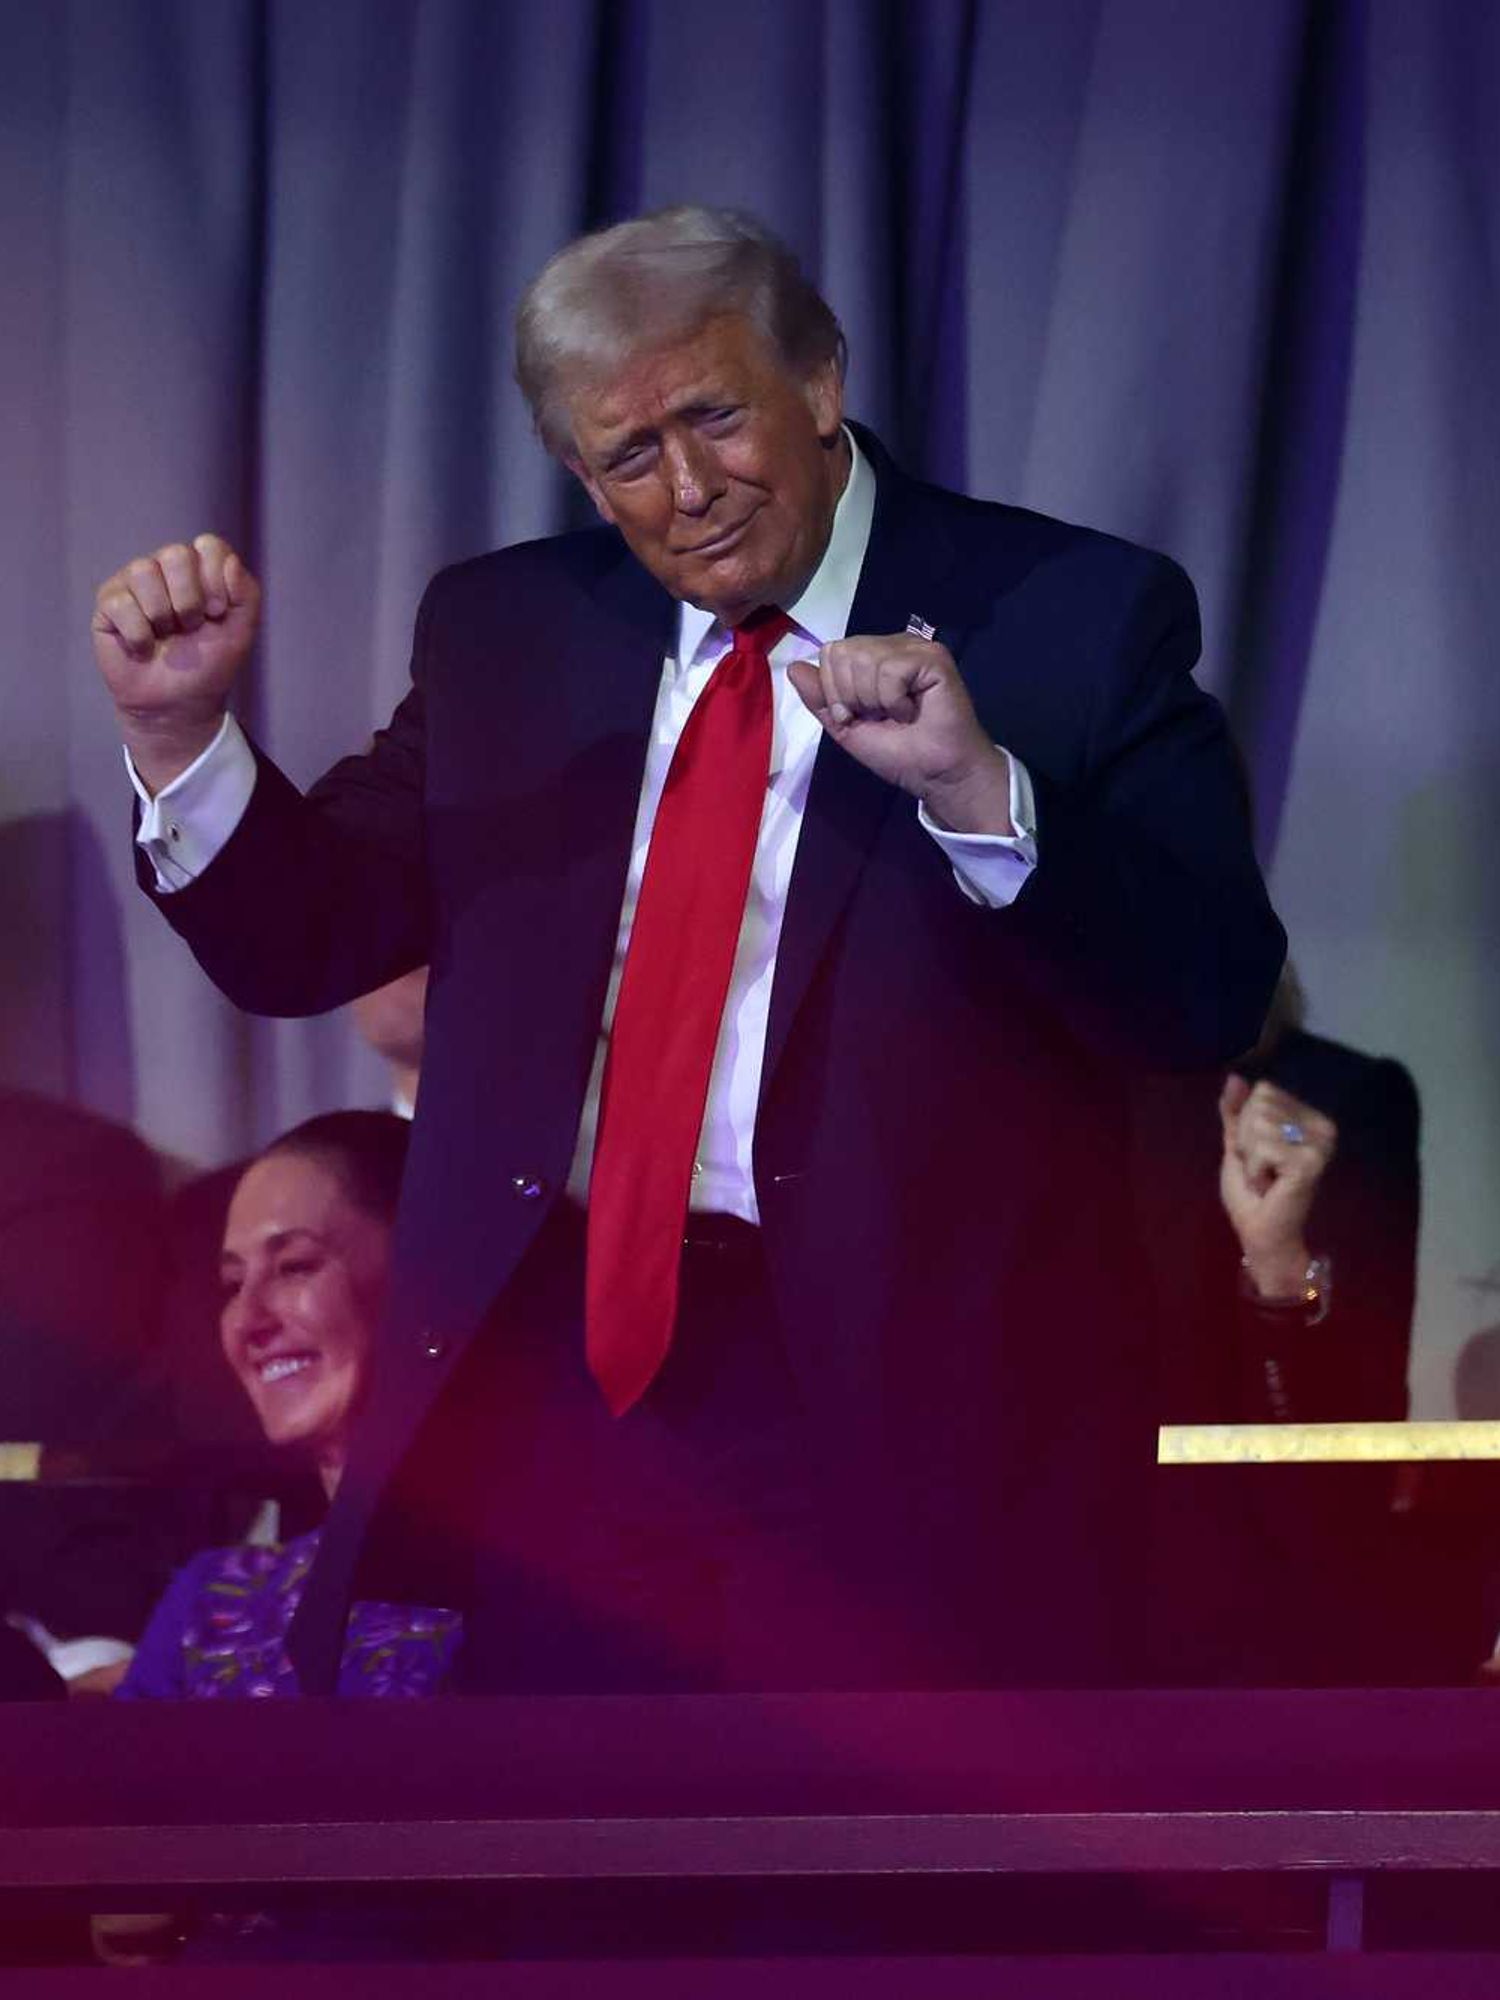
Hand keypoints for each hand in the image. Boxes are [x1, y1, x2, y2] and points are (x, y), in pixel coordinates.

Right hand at [92, 535, 260, 791]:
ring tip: (165, 638)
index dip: (215, 581)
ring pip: (143, 572)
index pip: (208, 546)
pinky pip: (120, 603)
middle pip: (175, 554)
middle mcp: (165, 568)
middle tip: (190, 627)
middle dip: (189, 600)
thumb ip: (246, 594)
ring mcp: (133, 583)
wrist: (178, 704)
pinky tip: (143, 648)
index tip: (217, 614)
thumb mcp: (240, 631)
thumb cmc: (208, 665)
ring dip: (162, 616)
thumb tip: (229, 561)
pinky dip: (139, 635)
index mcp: (199, 568)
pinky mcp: (108, 604)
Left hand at [787, 633, 1013, 832]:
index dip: (835, 691)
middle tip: (879, 716)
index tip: (857, 716)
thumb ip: (820, 699)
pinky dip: (894, 700)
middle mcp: (891, 645)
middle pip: (843, 653)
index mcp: (871, 656)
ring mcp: (913, 648)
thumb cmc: (897, 751)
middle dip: (852, 696)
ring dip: (875, 700)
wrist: (934, 773)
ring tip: (898, 715)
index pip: (831, 653)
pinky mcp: (933, 657)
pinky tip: (912, 711)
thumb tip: (793, 667)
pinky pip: (890, 670)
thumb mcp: (846, 726)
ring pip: (865, 659)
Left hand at [1219, 1075, 1336, 1294]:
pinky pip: (1263, 1147)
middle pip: (1260, 1105)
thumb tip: (1235, 1076)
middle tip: (1263, 1168)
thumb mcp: (1238, 1143)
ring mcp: (1320, 1143)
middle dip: (1247, 1139)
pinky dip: (1256, 1169)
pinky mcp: (1311, 1162)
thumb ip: (1236, 1111)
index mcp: (1309, 1117)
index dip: (1247, 1123)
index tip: (1259, 1153)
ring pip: (1258, 1123)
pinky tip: (1270, 1185)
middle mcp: (1322, 1125)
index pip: (1263, 1090)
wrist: (1262, 1231)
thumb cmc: (1253, 1190)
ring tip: (1266, 1177)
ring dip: (1251, 1156)